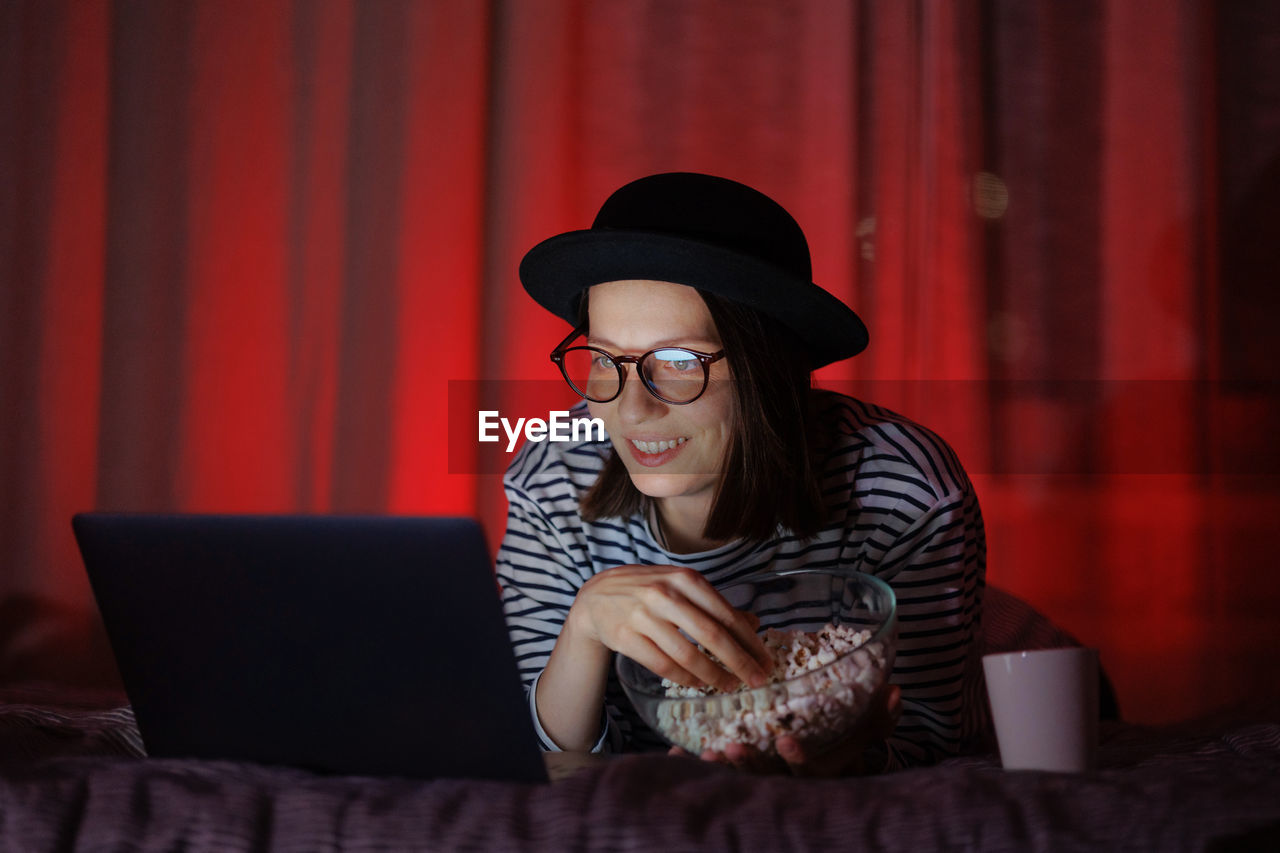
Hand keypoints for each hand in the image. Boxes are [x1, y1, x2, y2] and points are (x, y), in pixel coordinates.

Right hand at [569, 564, 771, 692]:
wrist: (597, 596)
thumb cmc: (648, 590)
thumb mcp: (682, 587)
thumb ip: (715, 604)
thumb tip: (753, 623)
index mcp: (685, 579)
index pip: (725, 614)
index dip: (749, 641)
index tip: (765, 660)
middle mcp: (665, 594)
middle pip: (711, 635)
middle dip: (739, 662)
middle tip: (756, 681)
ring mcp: (643, 616)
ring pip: (687, 654)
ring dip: (712, 675)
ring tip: (728, 686)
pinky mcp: (626, 637)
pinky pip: (663, 665)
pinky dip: (685, 678)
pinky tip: (698, 683)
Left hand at [669, 683, 902, 776]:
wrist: (812, 786)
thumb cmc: (837, 753)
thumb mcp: (859, 739)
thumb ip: (877, 718)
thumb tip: (895, 689)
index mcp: (815, 775)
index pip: (808, 773)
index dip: (798, 758)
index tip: (786, 738)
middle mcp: (784, 786)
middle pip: (766, 781)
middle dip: (748, 765)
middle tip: (730, 746)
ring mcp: (757, 788)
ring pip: (737, 785)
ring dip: (720, 769)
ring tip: (707, 751)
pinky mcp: (732, 786)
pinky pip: (708, 783)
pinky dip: (691, 769)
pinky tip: (676, 753)